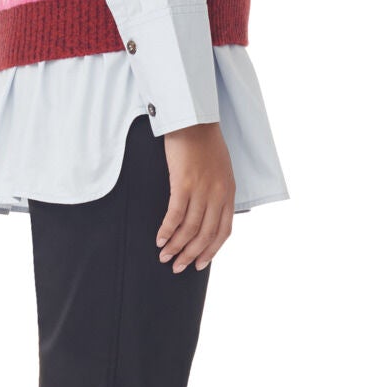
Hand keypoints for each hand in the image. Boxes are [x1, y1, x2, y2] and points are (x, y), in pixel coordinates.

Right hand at [156, 121, 235, 271]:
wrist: (194, 119)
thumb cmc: (204, 142)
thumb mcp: (220, 169)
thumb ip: (217, 191)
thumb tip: (207, 212)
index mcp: (228, 193)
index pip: (223, 232)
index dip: (211, 251)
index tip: (199, 264)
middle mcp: (218, 194)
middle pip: (206, 235)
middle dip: (190, 255)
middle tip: (177, 267)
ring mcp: (201, 189)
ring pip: (190, 229)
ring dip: (176, 247)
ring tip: (164, 257)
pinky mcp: (183, 183)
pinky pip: (175, 215)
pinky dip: (167, 231)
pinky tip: (159, 239)